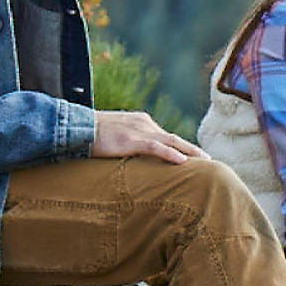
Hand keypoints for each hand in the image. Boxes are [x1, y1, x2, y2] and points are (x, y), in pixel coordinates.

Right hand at [90, 110, 208, 164]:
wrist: (76, 127)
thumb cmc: (91, 135)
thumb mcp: (114, 138)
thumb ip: (127, 145)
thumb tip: (134, 161)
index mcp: (141, 122)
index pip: (166, 136)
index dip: (182, 148)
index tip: (196, 158)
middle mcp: (144, 123)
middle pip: (174, 138)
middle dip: (193, 149)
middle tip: (210, 160)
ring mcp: (139, 131)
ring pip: (171, 141)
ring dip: (190, 152)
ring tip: (206, 162)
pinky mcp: (131, 140)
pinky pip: (156, 148)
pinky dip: (171, 154)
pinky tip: (184, 162)